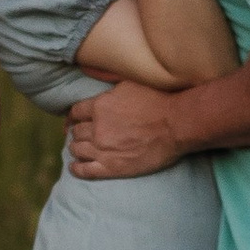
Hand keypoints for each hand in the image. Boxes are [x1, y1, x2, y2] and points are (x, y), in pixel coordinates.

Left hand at [67, 81, 192, 178]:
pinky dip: (76, 169)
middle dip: (77, 132)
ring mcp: (103, 149)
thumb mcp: (129, 84)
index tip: (72, 121)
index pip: (75, 112)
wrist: (177, 124)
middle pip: (76, 131)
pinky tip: (74, 167)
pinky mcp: (112, 167)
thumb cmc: (158, 101)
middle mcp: (97, 128)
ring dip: (76, 148)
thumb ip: (109, 86)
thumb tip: (94, 79)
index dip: (73, 117)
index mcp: (100, 106)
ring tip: (78, 149)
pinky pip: (85, 170)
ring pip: (77, 149)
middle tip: (80, 135)